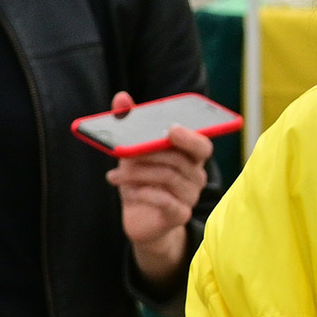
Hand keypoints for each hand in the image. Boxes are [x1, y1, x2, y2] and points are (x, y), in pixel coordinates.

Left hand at [105, 97, 212, 284]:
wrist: (141, 219)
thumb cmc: (141, 178)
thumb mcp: (132, 151)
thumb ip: (129, 122)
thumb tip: (120, 97)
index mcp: (191, 156)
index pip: (202, 145)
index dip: (189, 137)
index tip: (171, 129)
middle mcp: (196, 175)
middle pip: (178, 159)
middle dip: (148, 153)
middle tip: (123, 152)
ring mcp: (190, 196)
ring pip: (168, 177)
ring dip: (137, 174)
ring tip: (115, 175)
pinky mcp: (180, 215)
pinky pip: (165, 201)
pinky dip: (143, 193)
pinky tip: (126, 192)